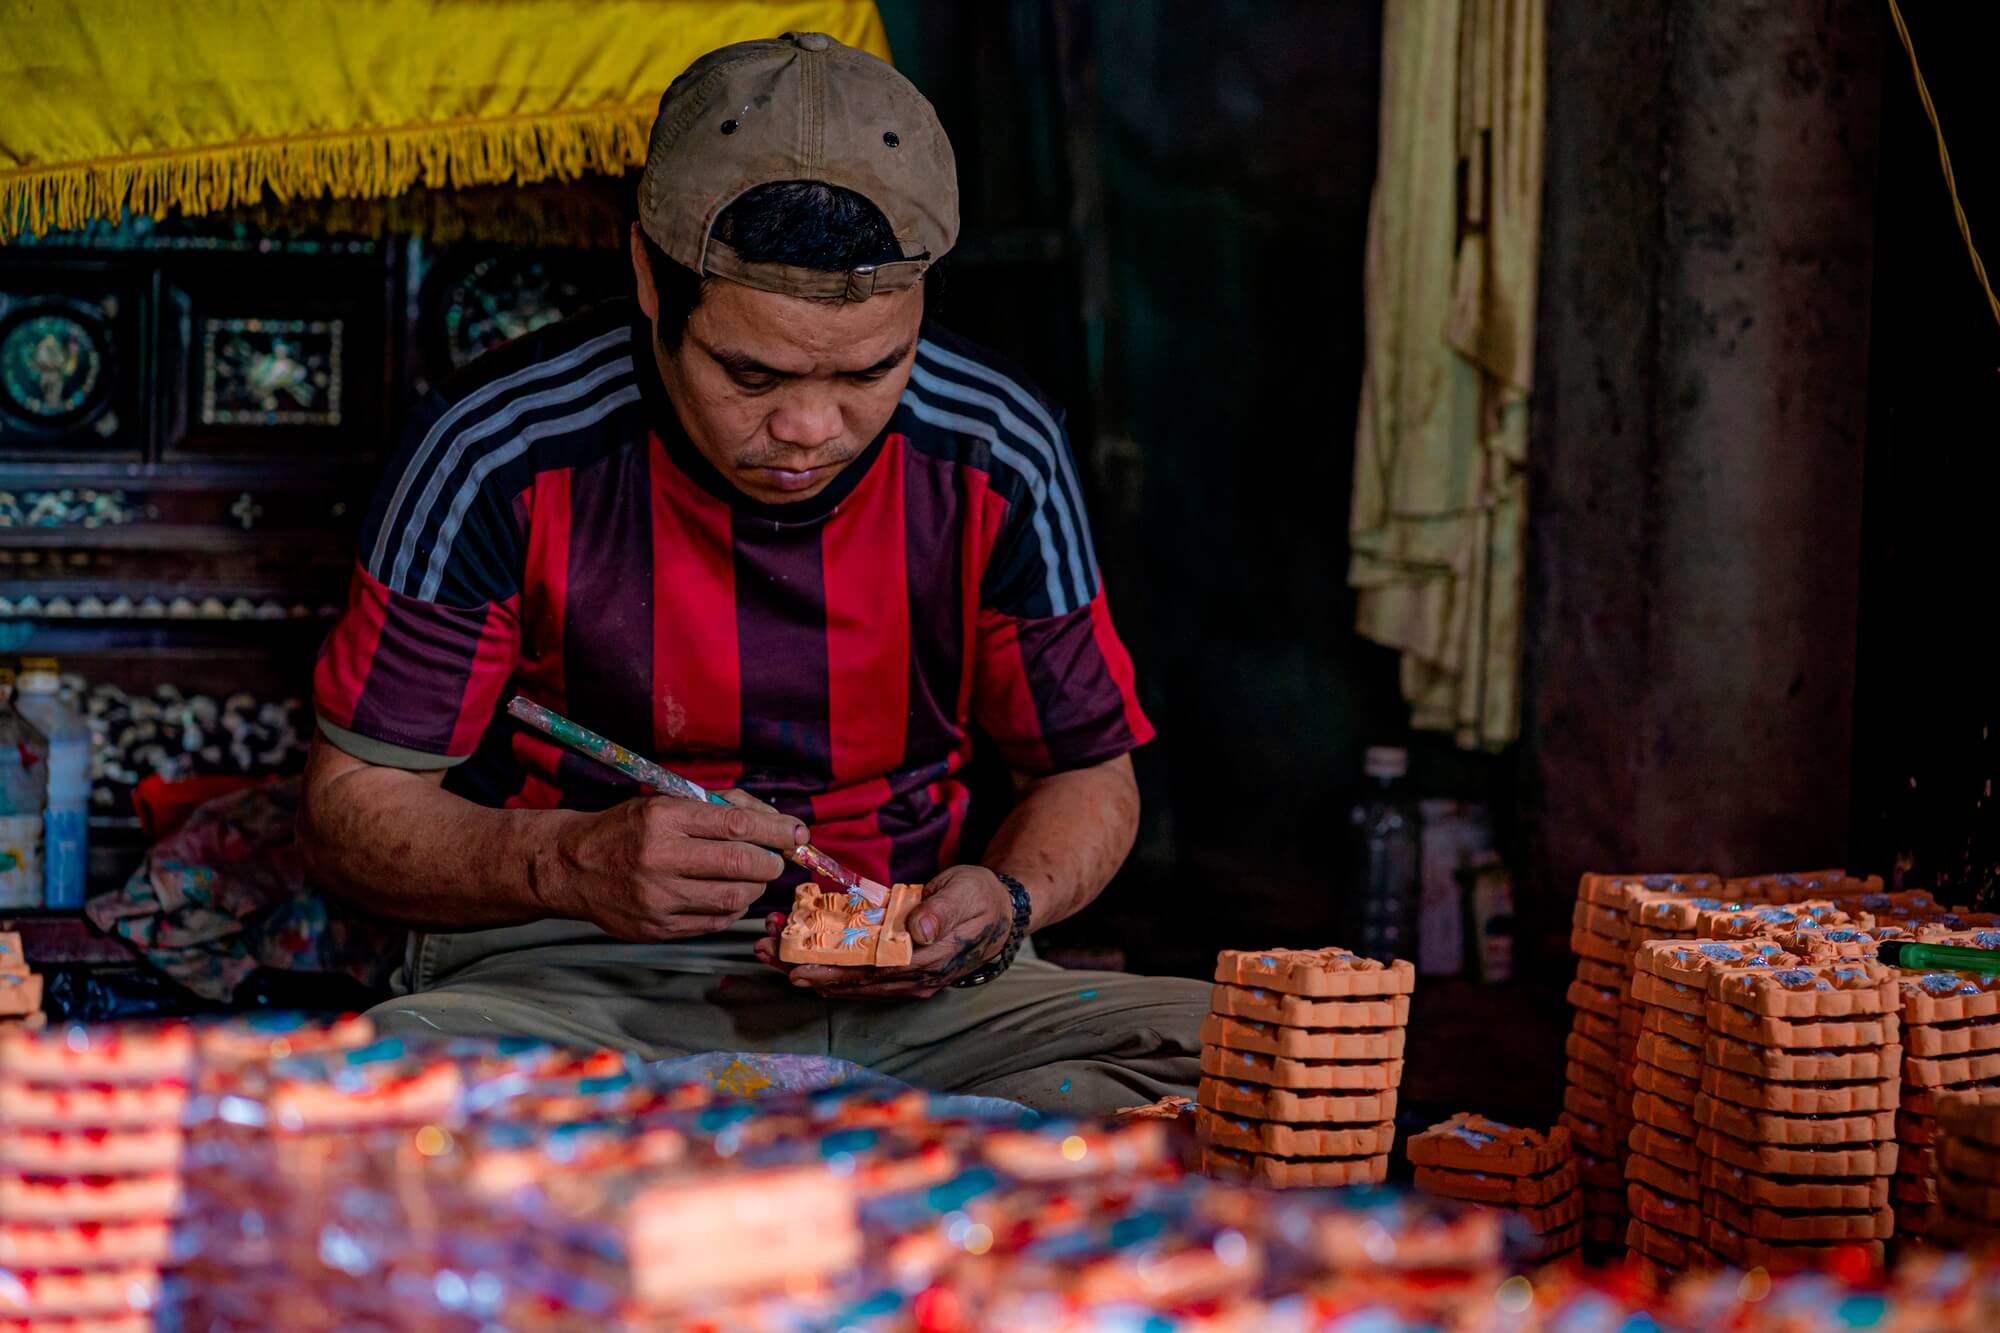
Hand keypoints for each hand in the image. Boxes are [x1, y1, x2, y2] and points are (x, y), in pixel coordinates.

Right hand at [539, 791, 803, 941]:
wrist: (571, 866)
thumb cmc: (627, 828)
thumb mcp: (665, 802)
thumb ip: (719, 808)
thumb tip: (776, 823)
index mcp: (664, 818)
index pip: (737, 825)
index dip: (776, 831)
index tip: (797, 833)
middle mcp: (660, 858)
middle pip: (742, 863)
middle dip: (771, 863)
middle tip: (775, 860)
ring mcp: (657, 898)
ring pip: (734, 898)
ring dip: (755, 888)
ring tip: (752, 877)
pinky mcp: (657, 928)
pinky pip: (715, 922)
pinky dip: (733, 909)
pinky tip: (729, 895)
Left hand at [754, 864, 1015, 998]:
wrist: (1001, 913)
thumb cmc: (982, 897)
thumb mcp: (967, 892)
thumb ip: (943, 910)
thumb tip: (918, 929)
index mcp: (931, 960)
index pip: (874, 971)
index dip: (835, 972)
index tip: (799, 968)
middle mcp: (915, 978)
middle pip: (853, 980)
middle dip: (806, 969)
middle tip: (767, 955)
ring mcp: (906, 978)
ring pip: (850, 980)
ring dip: (808, 967)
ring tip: (770, 951)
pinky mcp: (899, 970)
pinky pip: (857, 973)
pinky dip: (825, 965)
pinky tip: (797, 957)